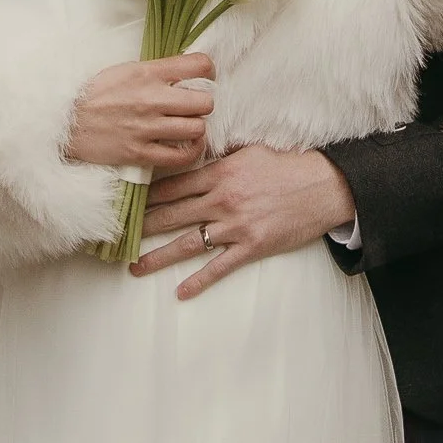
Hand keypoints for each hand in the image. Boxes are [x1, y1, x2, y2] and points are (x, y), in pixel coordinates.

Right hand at [66, 55, 215, 170]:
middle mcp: (151, 99)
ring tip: (188, 126)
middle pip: (204, 102)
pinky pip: (181, 156)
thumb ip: (156, 71)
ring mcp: (146, 128)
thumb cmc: (95, 94)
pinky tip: (186, 145)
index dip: (209, 70)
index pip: (198, 65)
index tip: (205, 77)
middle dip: (204, 103)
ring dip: (196, 128)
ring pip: (197, 128)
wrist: (65, 122)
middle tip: (194, 106)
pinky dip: (190, 151)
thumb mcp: (125, 70)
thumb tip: (185, 71)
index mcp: (147, 73)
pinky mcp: (140, 153)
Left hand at [132, 144, 355, 298]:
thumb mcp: (250, 150)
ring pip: (188, 242)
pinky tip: (180, 292)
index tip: (128, 203)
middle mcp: (222, 199)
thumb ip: (221, 156)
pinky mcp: (252, 246)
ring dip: (159, 256)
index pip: (174, 185)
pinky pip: (219, 266)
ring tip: (135, 266)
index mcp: (220, 172)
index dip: (148, 195)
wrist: (323, 186)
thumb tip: (196, 152)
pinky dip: (199, 280)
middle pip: (173, 214)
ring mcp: (236, 225)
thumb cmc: (287, 164)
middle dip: (143, 226)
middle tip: (119, 236)